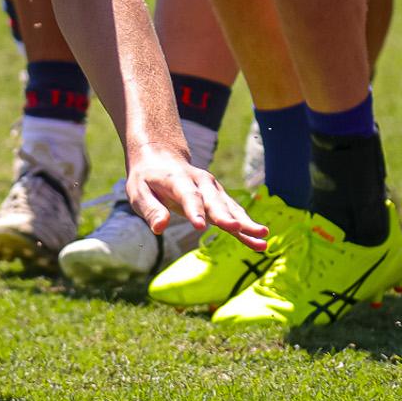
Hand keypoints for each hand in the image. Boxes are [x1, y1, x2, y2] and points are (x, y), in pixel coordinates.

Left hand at [124, 144, 267, 252]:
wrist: (161, 158)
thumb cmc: (147, 179)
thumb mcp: (139, 192)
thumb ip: (151, 210)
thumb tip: (159, 228)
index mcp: (178, 179)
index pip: (188, 196)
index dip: (194, 211)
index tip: (200, 226)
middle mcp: (201, 183)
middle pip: (215, 201)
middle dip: (226, 216)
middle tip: (238, 228)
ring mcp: (213, 190)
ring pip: (230, 207)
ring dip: (246, 222)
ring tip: (263, 235)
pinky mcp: (219, 199)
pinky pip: (234, 214)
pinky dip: (246, 227)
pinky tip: (260, 242)